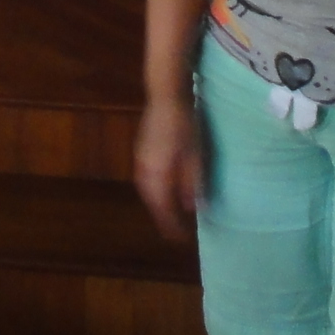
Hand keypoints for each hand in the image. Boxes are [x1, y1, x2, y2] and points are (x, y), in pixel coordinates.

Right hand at [133, 93, 205, 241]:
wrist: (165, 95)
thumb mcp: (194, 155)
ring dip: (158, 205)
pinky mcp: (141, 151)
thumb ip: (191, 182)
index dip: (172, 225)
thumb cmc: (184, 124)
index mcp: (157, 174)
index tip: (182, 239)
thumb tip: (191, 208)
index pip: (164, 208)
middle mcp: (144, 171)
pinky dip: (154, 192)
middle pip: (152, 202)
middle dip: (164, 218)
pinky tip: (163, 192)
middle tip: (175, 232)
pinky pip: (145, 180)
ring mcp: (139, 160)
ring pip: (147, 191)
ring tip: (169, 215)